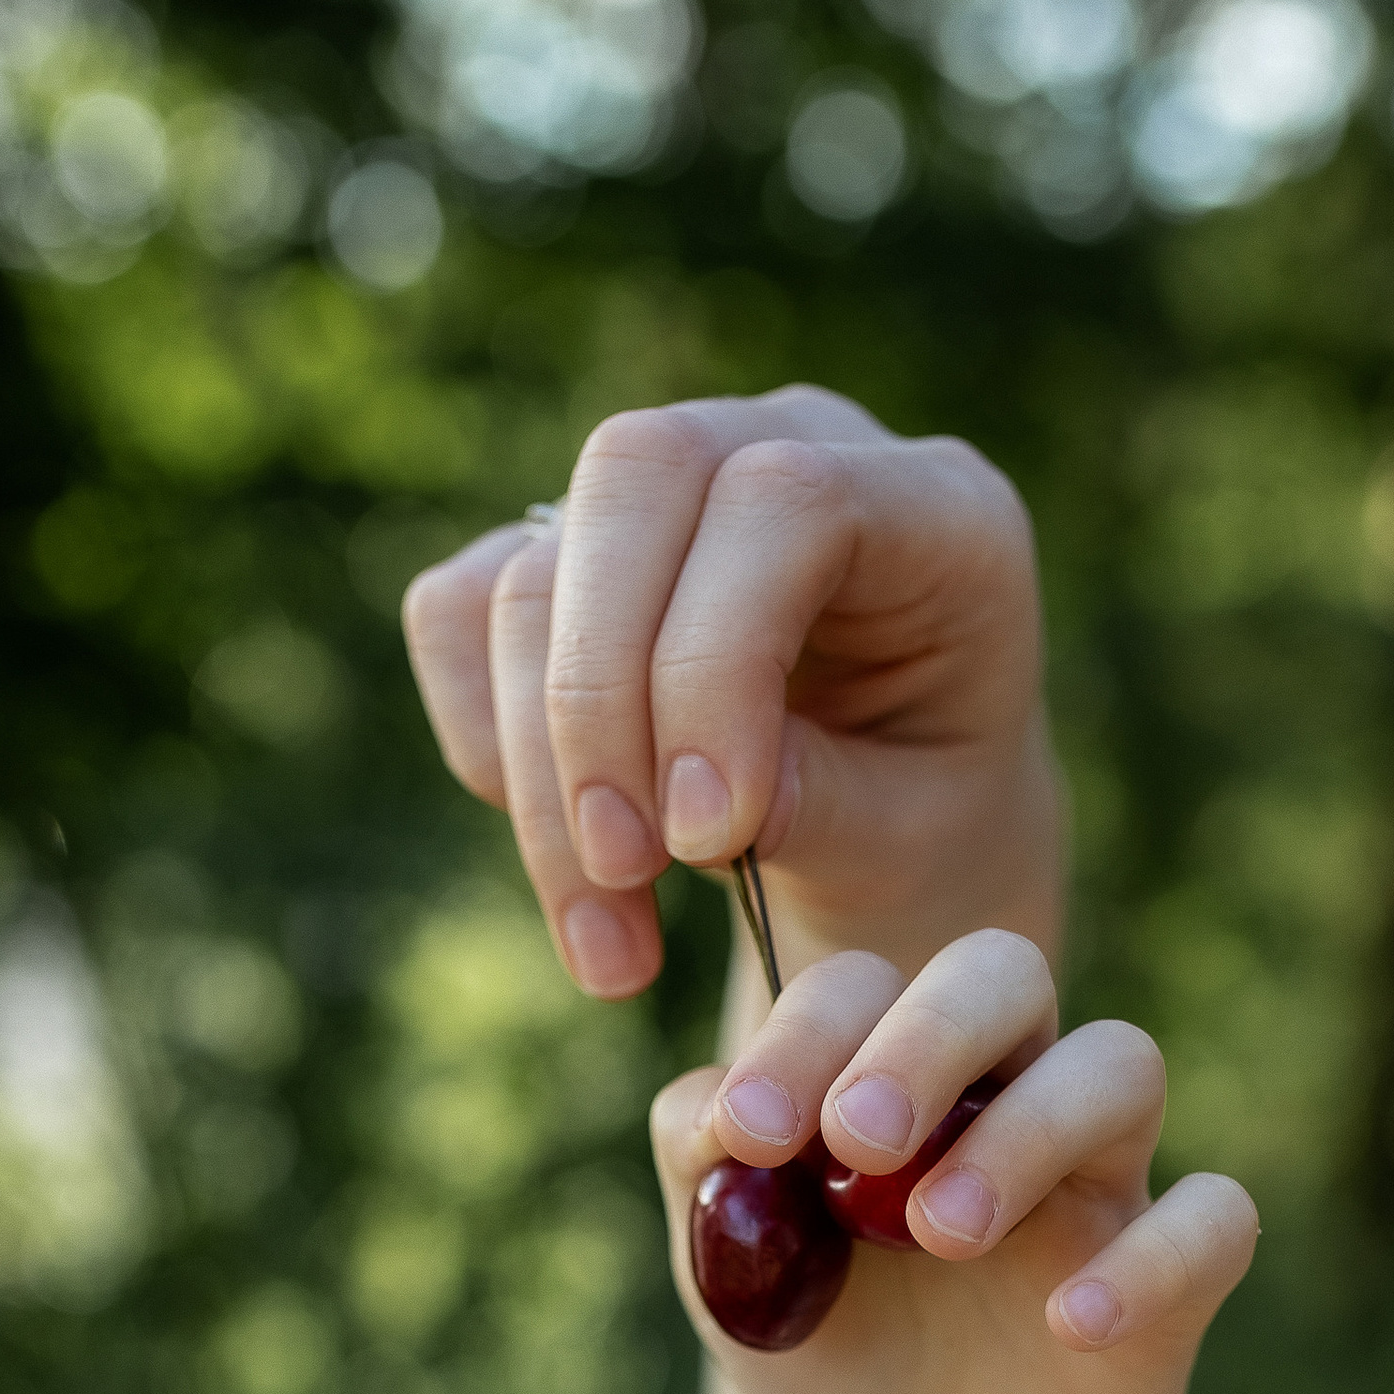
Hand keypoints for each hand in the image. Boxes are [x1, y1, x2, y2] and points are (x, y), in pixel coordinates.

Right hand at [402, 388, 1060, 1000]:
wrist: (899, 843)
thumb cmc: (931, 836)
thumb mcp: (917, 849)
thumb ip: (826, 807)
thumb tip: (686, 798)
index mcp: (932, 507)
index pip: (785, 502)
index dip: (714, 663)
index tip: (701, 837)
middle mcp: (794, 448)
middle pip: (633, 476)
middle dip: (599, 697)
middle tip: (626, 872)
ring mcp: (671, 492)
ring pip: (532, 569)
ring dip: (542, 776)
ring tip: (612, 945)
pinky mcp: (567, 553)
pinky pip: (462, 611)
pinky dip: (486, 749)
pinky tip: (571, 865)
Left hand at [653, 931, 1257, 1393]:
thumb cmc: (830, 1356)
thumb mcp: (731, 1283)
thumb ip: (704, 1181)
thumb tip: (711, 1107)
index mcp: (892, 1070)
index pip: (865, 986)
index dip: (807, 1036)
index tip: (749, 1133)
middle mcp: (1005, 1091)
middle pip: (1005, 974)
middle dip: (928, 1038)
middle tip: (859, 1139)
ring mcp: (1098, 1174)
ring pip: (1119, 1065)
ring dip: (1028, 1131)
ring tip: (941, 1233)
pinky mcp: (1173, 1270)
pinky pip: (1214, 1221)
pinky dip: (1151, 1260)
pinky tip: (1070, 1321)